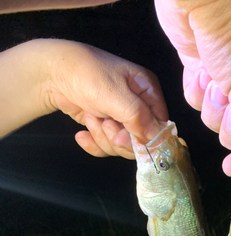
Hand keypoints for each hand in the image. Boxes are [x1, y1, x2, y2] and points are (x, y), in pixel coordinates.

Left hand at [0, 39, 167, 158]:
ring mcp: (120, 119)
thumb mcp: (116, 95)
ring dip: (103, 137)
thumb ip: (139, 118)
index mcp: (148, 93)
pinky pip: (106, 147)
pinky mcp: (104, 128)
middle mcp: (138, 107)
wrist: (52, 74)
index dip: (147, 138)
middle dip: (120, 138)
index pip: (160, 126)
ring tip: (89, 118)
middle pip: (141, 141)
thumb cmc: (87, 76)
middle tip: (104, 125)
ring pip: (122, 146)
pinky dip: (93, 144)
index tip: (128, 138)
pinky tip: (81, 134)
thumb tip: (156, 140)